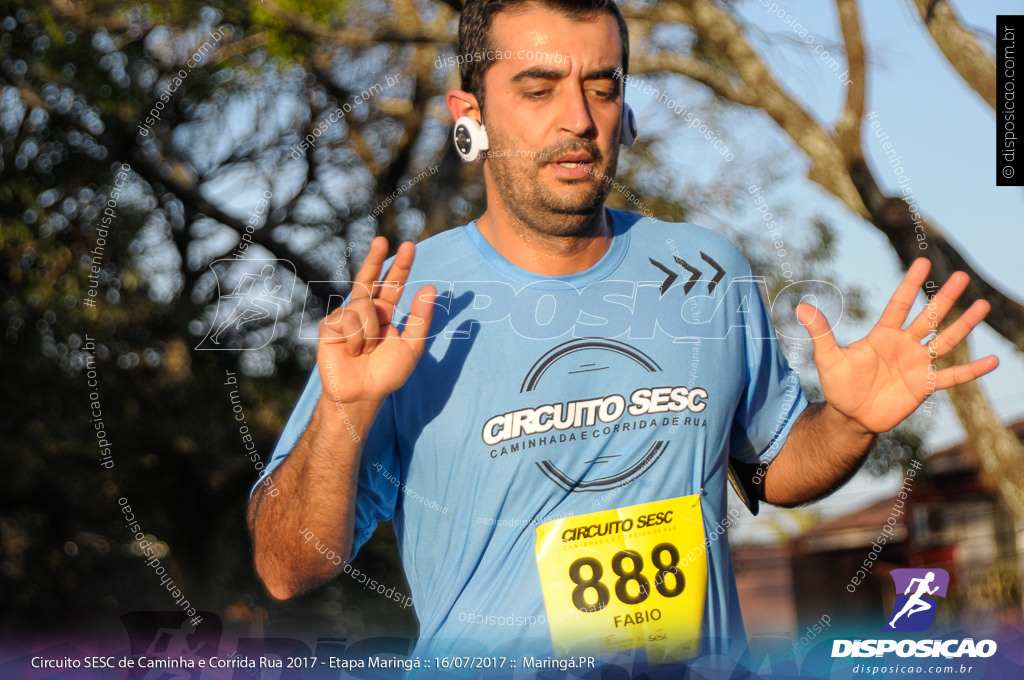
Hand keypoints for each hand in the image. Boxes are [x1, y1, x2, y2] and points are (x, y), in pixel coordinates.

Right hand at [317, 236, 435, 404]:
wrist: (361, 393)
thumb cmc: (386, 372)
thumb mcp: (411, 345)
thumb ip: (420, 318)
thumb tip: (429, 287)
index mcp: (383, 311)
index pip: (393, 284)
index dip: (401, 266)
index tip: (410, 246)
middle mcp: (364, 309)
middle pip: (369, 277)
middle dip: (375, 258)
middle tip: (382, 240)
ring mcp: (345, 315)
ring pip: (364, 307)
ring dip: (371, 333)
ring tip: (365, 350)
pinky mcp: (329, 325)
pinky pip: (349, 321)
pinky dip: (356, 339)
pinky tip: (351, 351)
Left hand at [797, 258, 997, 433]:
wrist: (851, 416)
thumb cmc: (839, 385)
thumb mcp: (828, 358)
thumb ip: (821, 333)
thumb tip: (801, 307)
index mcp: (883, 335)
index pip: (899, 304)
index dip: (910, 284)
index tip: (922, 262)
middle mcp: (904, 345)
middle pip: (929, 317)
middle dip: (945, 298)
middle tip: (962, 275)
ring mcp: (917, 364)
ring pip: (945, 340)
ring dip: (964, 325)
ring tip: (983, 306)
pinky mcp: (924, 385)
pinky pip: (952, 376)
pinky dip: (972, 370)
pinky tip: (994, 362)